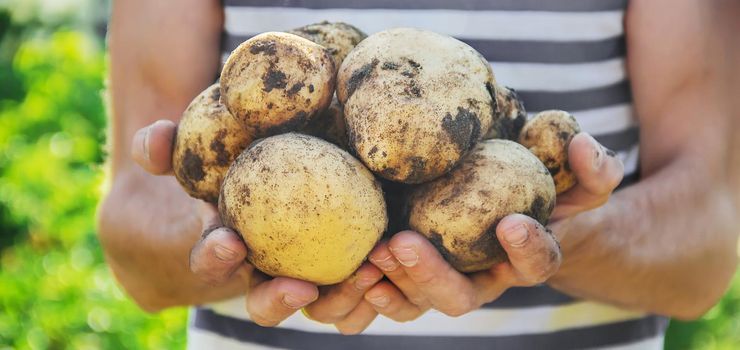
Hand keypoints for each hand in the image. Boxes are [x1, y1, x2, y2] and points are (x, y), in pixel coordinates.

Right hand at [131, 120, 383, 332]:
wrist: (284, 157)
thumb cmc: (235, 153)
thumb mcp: (202, 145)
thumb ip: (167, 145)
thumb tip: (153, 140)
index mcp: (228, 245)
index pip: (214, 260)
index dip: (215, 259)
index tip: (229, 243)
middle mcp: (266, 269)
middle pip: (266, 304)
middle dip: (278, 302)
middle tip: (300, 287)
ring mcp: (308, 272)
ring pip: (320, 305)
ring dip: (339, 298)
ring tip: (364, 272)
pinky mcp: (347, 266)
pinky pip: (361, 288)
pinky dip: (374, 285)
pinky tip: (391, 262)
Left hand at [364, 132, 623, 320]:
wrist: (503, 191)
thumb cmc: (538, 178)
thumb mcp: (573, 170)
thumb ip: (592, 164)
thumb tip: (580, 146)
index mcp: (526, 257)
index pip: (535, 264)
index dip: (528, 250)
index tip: (511, 223)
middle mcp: (484, 279)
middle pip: (461, 297)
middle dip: (433, 277)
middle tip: (405, 243)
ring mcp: (446, 279)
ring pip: (420, 301)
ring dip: (394, 281)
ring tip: (373, 253)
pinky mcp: (414, 274)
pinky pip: (393, 295)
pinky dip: (376, 288)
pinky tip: (361, 269)